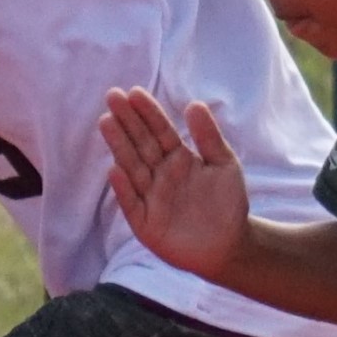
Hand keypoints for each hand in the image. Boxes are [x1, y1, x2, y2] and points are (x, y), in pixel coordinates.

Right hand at [96, 87, 248, 274]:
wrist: (229, 245)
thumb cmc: (227, 203)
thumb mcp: (224, 164)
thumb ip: (209, 137)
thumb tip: (194, 104)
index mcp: (178, 158)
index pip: (160, 130)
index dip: (148, 112)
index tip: (134, 92)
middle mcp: (160, 174)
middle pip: (141, 144)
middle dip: (126, 121)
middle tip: (112, 96)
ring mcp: (150, 198)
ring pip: (132, 167)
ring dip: (119, 146)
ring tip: (107, 122)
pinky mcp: (145, 223)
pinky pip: (132, 203)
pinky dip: (123, 188)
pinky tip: (115, 170)